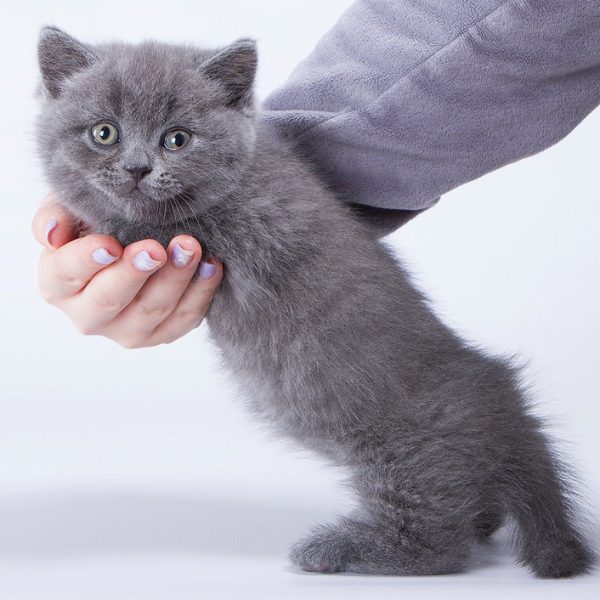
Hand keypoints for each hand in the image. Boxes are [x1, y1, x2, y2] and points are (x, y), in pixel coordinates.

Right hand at [32, 194, 222, 347]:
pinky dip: (201, 293)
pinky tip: (211, 265)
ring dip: (174, 279)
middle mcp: (88, 316)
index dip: (87, 260)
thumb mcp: (73, 212)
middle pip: (110, 300)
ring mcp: (126, 330)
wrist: (134, 242)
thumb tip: (53, 234)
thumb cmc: (98, 225)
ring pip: (151, 311)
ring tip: (190, 249)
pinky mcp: (160, 334)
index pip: (66, 274)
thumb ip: (57, 215)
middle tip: (156, 248)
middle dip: (135, 272)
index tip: (110, 244)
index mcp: (58, 284)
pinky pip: (184, 319)